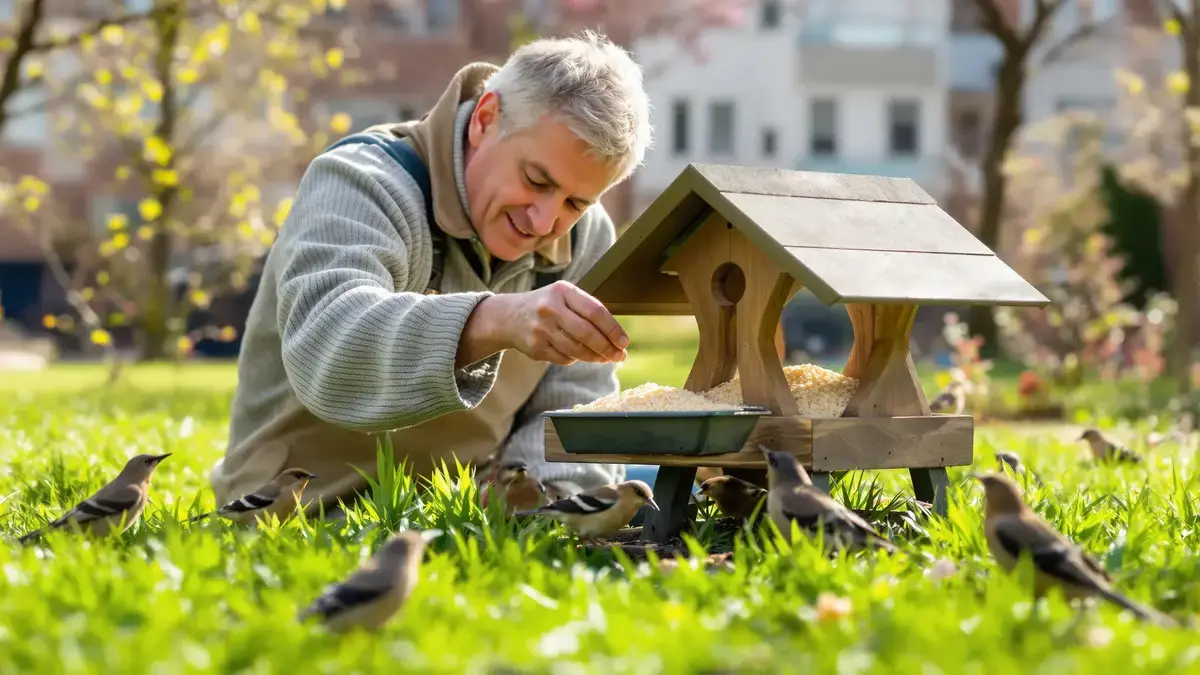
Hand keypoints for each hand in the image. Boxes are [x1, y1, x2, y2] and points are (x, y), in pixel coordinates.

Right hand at [499, 281, 628, 365]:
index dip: (613, 329)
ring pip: (577, 350)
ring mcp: (541, 329)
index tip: (624, 341)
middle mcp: (550, 308)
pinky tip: (581, 355)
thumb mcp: (564, 296)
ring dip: (595, 357)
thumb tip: (616, 336)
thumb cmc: (546, 305)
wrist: (509, 316)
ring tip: (605, 358)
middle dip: (607, 348)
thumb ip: (587, 309)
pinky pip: (564, 359)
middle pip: (587, 333)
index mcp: (562, 291)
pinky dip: (576, 359)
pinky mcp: (535, 348)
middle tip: (619, 356)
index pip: (595, 311)